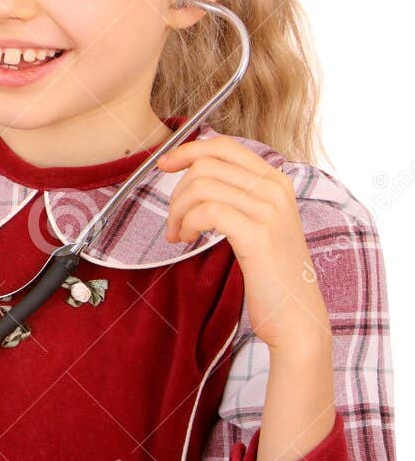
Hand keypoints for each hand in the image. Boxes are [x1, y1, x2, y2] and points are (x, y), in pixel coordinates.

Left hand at [155, 136, 329, 354]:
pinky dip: (187, 223)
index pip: (224, 145)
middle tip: (174, 221)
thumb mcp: (257, 221)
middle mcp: (276, 188)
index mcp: (276, 180)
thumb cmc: (270, 272)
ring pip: (201, 186)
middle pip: (206, 165)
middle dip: (177, 191)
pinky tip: (186, 240)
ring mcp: (270, 210)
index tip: (164, 164)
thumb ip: (236, 193)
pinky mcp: (258, 234)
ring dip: (178, 211)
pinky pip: (207, 211)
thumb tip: (194, 168)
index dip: (187, 150)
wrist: (295, 315)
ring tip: (179, 234)